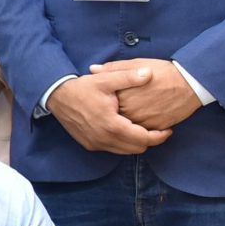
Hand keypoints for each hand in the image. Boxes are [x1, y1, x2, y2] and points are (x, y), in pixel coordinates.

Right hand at [46, 72, 171, 155]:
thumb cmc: (82, 87)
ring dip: (136, 143)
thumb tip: (149, 73)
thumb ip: (129, 77)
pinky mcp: (90, 145)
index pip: (143, 138)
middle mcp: (104, 138)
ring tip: (144, 130)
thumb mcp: (106, 80)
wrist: (57, 96)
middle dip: (150, 141)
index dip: (159, 136)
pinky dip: (123, 143)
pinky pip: (113, 149)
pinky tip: (125, 131)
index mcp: (112, 124)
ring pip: (125, 151)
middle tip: (158, 130)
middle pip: (137, 149)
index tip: (168, 130)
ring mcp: (96, 143)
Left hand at [106, 57, 201, 131]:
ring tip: (130, 113)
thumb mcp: (135, 64)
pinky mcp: (155, 128)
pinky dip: (139, 128)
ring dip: (126, 123)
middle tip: (119, 107)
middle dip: (113, 113)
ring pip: (127, 127)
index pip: (104, 103)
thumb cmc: (163, 72)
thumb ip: (113, 69)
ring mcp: (143, 122)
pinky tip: (141, 119)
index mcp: (122, 95)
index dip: (104, 100)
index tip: (106, 98)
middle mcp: (130, 111)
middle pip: (114, 117)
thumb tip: (93, 69)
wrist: (189, 83)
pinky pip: (142, 132)